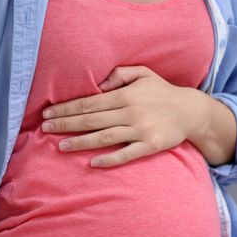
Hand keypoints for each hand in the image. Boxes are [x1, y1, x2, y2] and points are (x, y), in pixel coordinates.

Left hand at [40, 65, 207, 167]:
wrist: (191, 111)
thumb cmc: (162, 92)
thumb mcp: (143, 73)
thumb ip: (120, 74)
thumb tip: (100, 84)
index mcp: (125, 95)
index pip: (90, 102)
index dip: (68, 108)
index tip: (49, 113)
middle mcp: (130, 112)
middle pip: (92, 119)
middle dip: (67, 124)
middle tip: (45, 128)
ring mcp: (140, 130)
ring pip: (104, 137)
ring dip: (81, 142)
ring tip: (61, 146)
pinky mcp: (150, 146)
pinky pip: (127, 154)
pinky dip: (109, 159)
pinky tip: (93, 163)